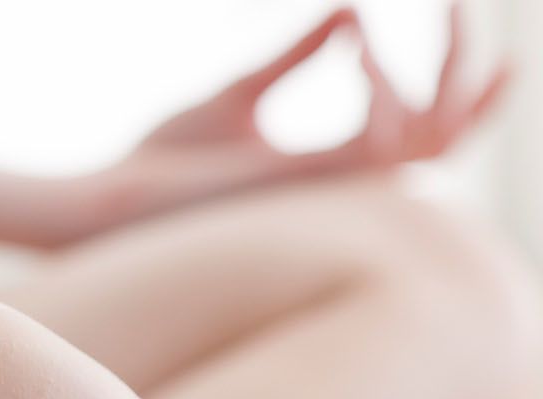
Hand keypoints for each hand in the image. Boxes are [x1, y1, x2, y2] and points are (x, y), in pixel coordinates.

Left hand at [96, 5, 508, 222]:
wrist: (120, 190)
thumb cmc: (170, 154)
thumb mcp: (243, 90)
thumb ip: (300, 55)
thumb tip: (350, 11)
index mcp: (334, 165)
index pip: (425, 132)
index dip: (462, 85)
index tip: (454, 15)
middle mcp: (343, 182)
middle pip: (447, 135)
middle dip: (467, 72)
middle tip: (459, 7)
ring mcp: (329, 186)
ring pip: (429, 141)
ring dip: (432, 74)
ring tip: (378, 26)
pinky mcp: (306, 182)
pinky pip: (377, 142)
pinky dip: (380, 90)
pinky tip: (360, 48)